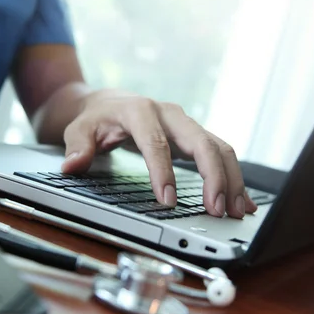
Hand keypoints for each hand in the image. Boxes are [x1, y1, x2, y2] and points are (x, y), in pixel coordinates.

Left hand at [61, 89, 256, 218]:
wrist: (110, 103)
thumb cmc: (96, 118)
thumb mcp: (79, 128)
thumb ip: (77, 146)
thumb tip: (72, 165)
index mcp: (140, 111)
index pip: (156, 143)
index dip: (163, 172)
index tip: (168, 201)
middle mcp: (169, 114)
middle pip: (201, 142)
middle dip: (213, 176)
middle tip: (217, 210)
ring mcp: (185, 124)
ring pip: (218, 147)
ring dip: (231, 179)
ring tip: (237, 211)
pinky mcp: (194, 135)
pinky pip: (220, 152)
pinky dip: (233, 176)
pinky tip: (241, 199)